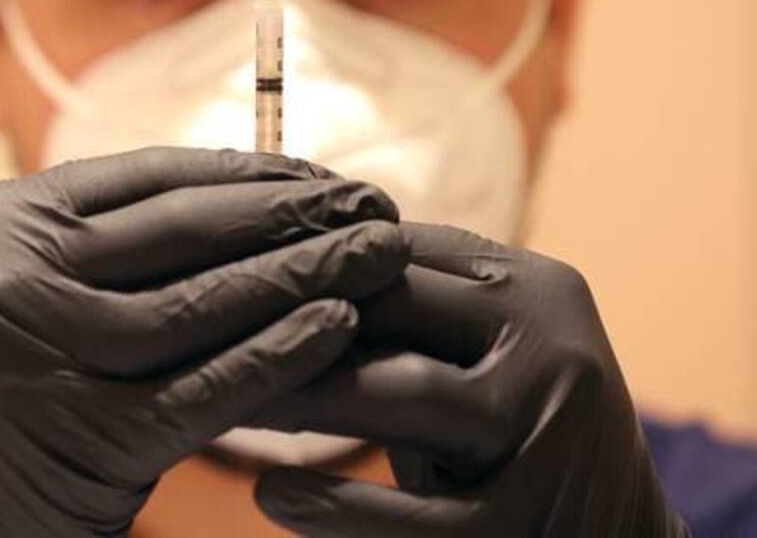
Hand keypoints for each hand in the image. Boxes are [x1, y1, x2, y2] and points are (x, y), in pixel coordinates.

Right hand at [0, 148, 406, 536]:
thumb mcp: (5, 288)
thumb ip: (95, 246)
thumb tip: (236, 197)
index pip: (148, 178)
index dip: (247, 172)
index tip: (321, 175)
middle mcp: (8, 275)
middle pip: (183, 230)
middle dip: (291, 214)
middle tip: (373, 203)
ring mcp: (39, 357)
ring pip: (200, 303)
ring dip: (304, 274)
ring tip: (379, 253)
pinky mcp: (78, 439)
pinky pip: (201, 389)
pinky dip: (276, 355)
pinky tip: (338, 325)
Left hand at [253, 222, 687, 536]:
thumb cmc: (513, 436)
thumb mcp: (480, 354)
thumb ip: (410, 307)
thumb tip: (279, 246)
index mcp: (537, 288)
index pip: (403, 251)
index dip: (308, 259)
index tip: (225, 267)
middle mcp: (555, 344)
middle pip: (396, 307)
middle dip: (291, 316)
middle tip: (201, 326)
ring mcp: (548, 435)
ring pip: (400, 392)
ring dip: (299, 395)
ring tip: (224, 402)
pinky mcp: (527, 523)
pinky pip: (412, 518)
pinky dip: (334, 507)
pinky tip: (272, 494)